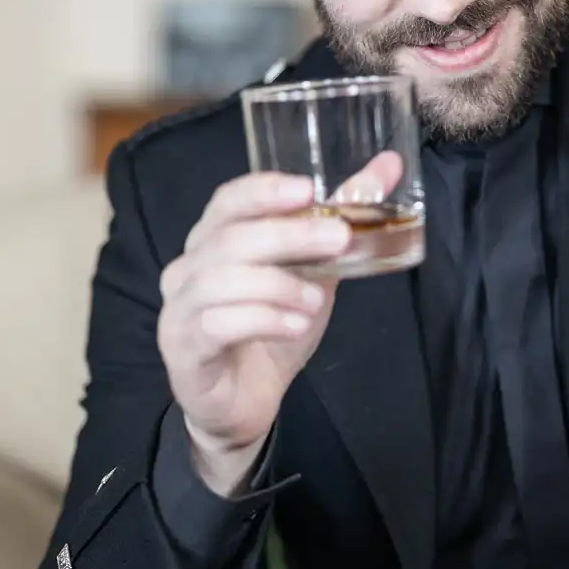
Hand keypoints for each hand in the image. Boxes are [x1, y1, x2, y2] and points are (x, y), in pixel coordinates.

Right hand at [156, 153, 401, 493]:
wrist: (244, 402)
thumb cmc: (272, 328)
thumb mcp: (315, 271)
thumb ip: (342, 221)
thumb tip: (388, 166)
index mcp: (214, 241)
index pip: (228, 201)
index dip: (264, 190)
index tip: (309, 189)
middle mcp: (188, 268)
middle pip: (229, 237)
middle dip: (288, 234)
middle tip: (339, 239)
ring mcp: (179, 309)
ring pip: (220, 279)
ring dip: (278, 284)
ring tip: (316, 299)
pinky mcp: (183, 349)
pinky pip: (216, 324)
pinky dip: (262, 320)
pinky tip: (295, 326)